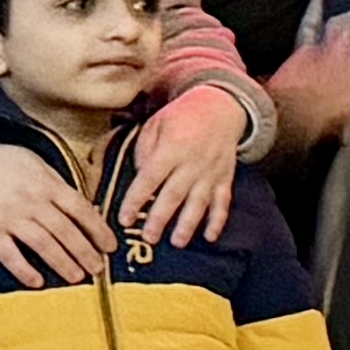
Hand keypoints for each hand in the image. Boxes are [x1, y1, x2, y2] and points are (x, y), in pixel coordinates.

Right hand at [0, 128, 114, 285]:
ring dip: (63, 263)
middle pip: (66, 231)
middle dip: (85, 252)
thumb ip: (55, 181)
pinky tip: (38, 282)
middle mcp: (32, 202)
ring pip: (44, 245)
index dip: (98, 229)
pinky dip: (25, 270)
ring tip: (77, 278)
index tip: (110, 245)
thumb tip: (78, 201)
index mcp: (46, 183)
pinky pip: (10, 256)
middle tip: (99, 269)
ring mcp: (10, 218)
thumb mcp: (32, 161)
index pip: (80, 209)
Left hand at [122, 82, 248, 248]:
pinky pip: (223, 201)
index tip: (124, 218)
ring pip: (199, 201)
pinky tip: (210, 237)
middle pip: (174, 194)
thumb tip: (140, 177)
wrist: (221, 107)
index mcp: (172, 147)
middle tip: (149, 238)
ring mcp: (211, 171)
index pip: (150, 178)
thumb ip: (145, 151)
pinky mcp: (225, 177)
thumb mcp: (156, 124)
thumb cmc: (182, 116)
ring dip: (188, 224)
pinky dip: (218, 220)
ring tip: (177, 242)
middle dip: (160, 218)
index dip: (136, 200)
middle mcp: (193, 162)